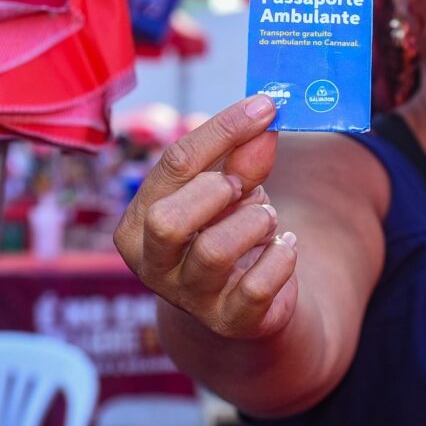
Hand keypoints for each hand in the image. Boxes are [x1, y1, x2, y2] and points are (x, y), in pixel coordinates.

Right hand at [114, 95, 297, 339]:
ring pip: (213, 252)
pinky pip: (258, 286)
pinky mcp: (229, 320)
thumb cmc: (230, 231)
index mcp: (140, 221)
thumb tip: (264, 122)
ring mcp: (189, 297)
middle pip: (169, 220)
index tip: (266, 105)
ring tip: (267, 219)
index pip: (175, 164)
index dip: (226, 129)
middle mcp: (153, 263)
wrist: (249, 302)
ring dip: (254, 222)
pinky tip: (285, 247)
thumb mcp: (233, 190)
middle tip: (244, 186)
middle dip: (217, 191)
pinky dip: (282, 258)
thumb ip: (244, 159)